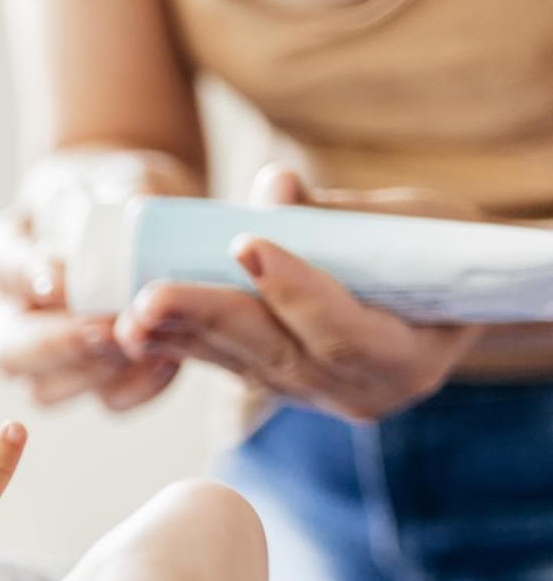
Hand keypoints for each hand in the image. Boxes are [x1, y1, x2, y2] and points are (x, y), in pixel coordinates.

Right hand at [0, 149, 202, 412]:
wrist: (148, 221)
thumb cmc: (125, 193)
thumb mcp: (120, 177)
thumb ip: (121, 193)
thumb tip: (128, 211)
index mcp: (4, 255)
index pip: (1, 268)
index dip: (26, 278)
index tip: (59, 279)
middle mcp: (11, 315)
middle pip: (6, 349)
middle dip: (56, 345)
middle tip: (104, 328)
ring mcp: (47, 358)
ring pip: (44, 389)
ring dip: (95, 373)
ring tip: (143, 342)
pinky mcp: (97, 380)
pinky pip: (107, 401)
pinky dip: (138, 386)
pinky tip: (168, 358)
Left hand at [112, 166, 485, 421]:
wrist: (450, 297)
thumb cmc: (443, 248)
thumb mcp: (414, 221)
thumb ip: (340, 213)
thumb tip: (271, 184)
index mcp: (407, 359)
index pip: (341, 333)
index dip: (293, 289)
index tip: (246, 243)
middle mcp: (359, 392)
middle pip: (276, 355)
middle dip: (210, 320)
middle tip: (152, 297)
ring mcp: (315, 397)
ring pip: (241, 363)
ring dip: (180, 337)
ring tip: (129, 315)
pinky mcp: (280, 386)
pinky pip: (227, 364)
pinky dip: (183, 341)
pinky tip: (137, 327)